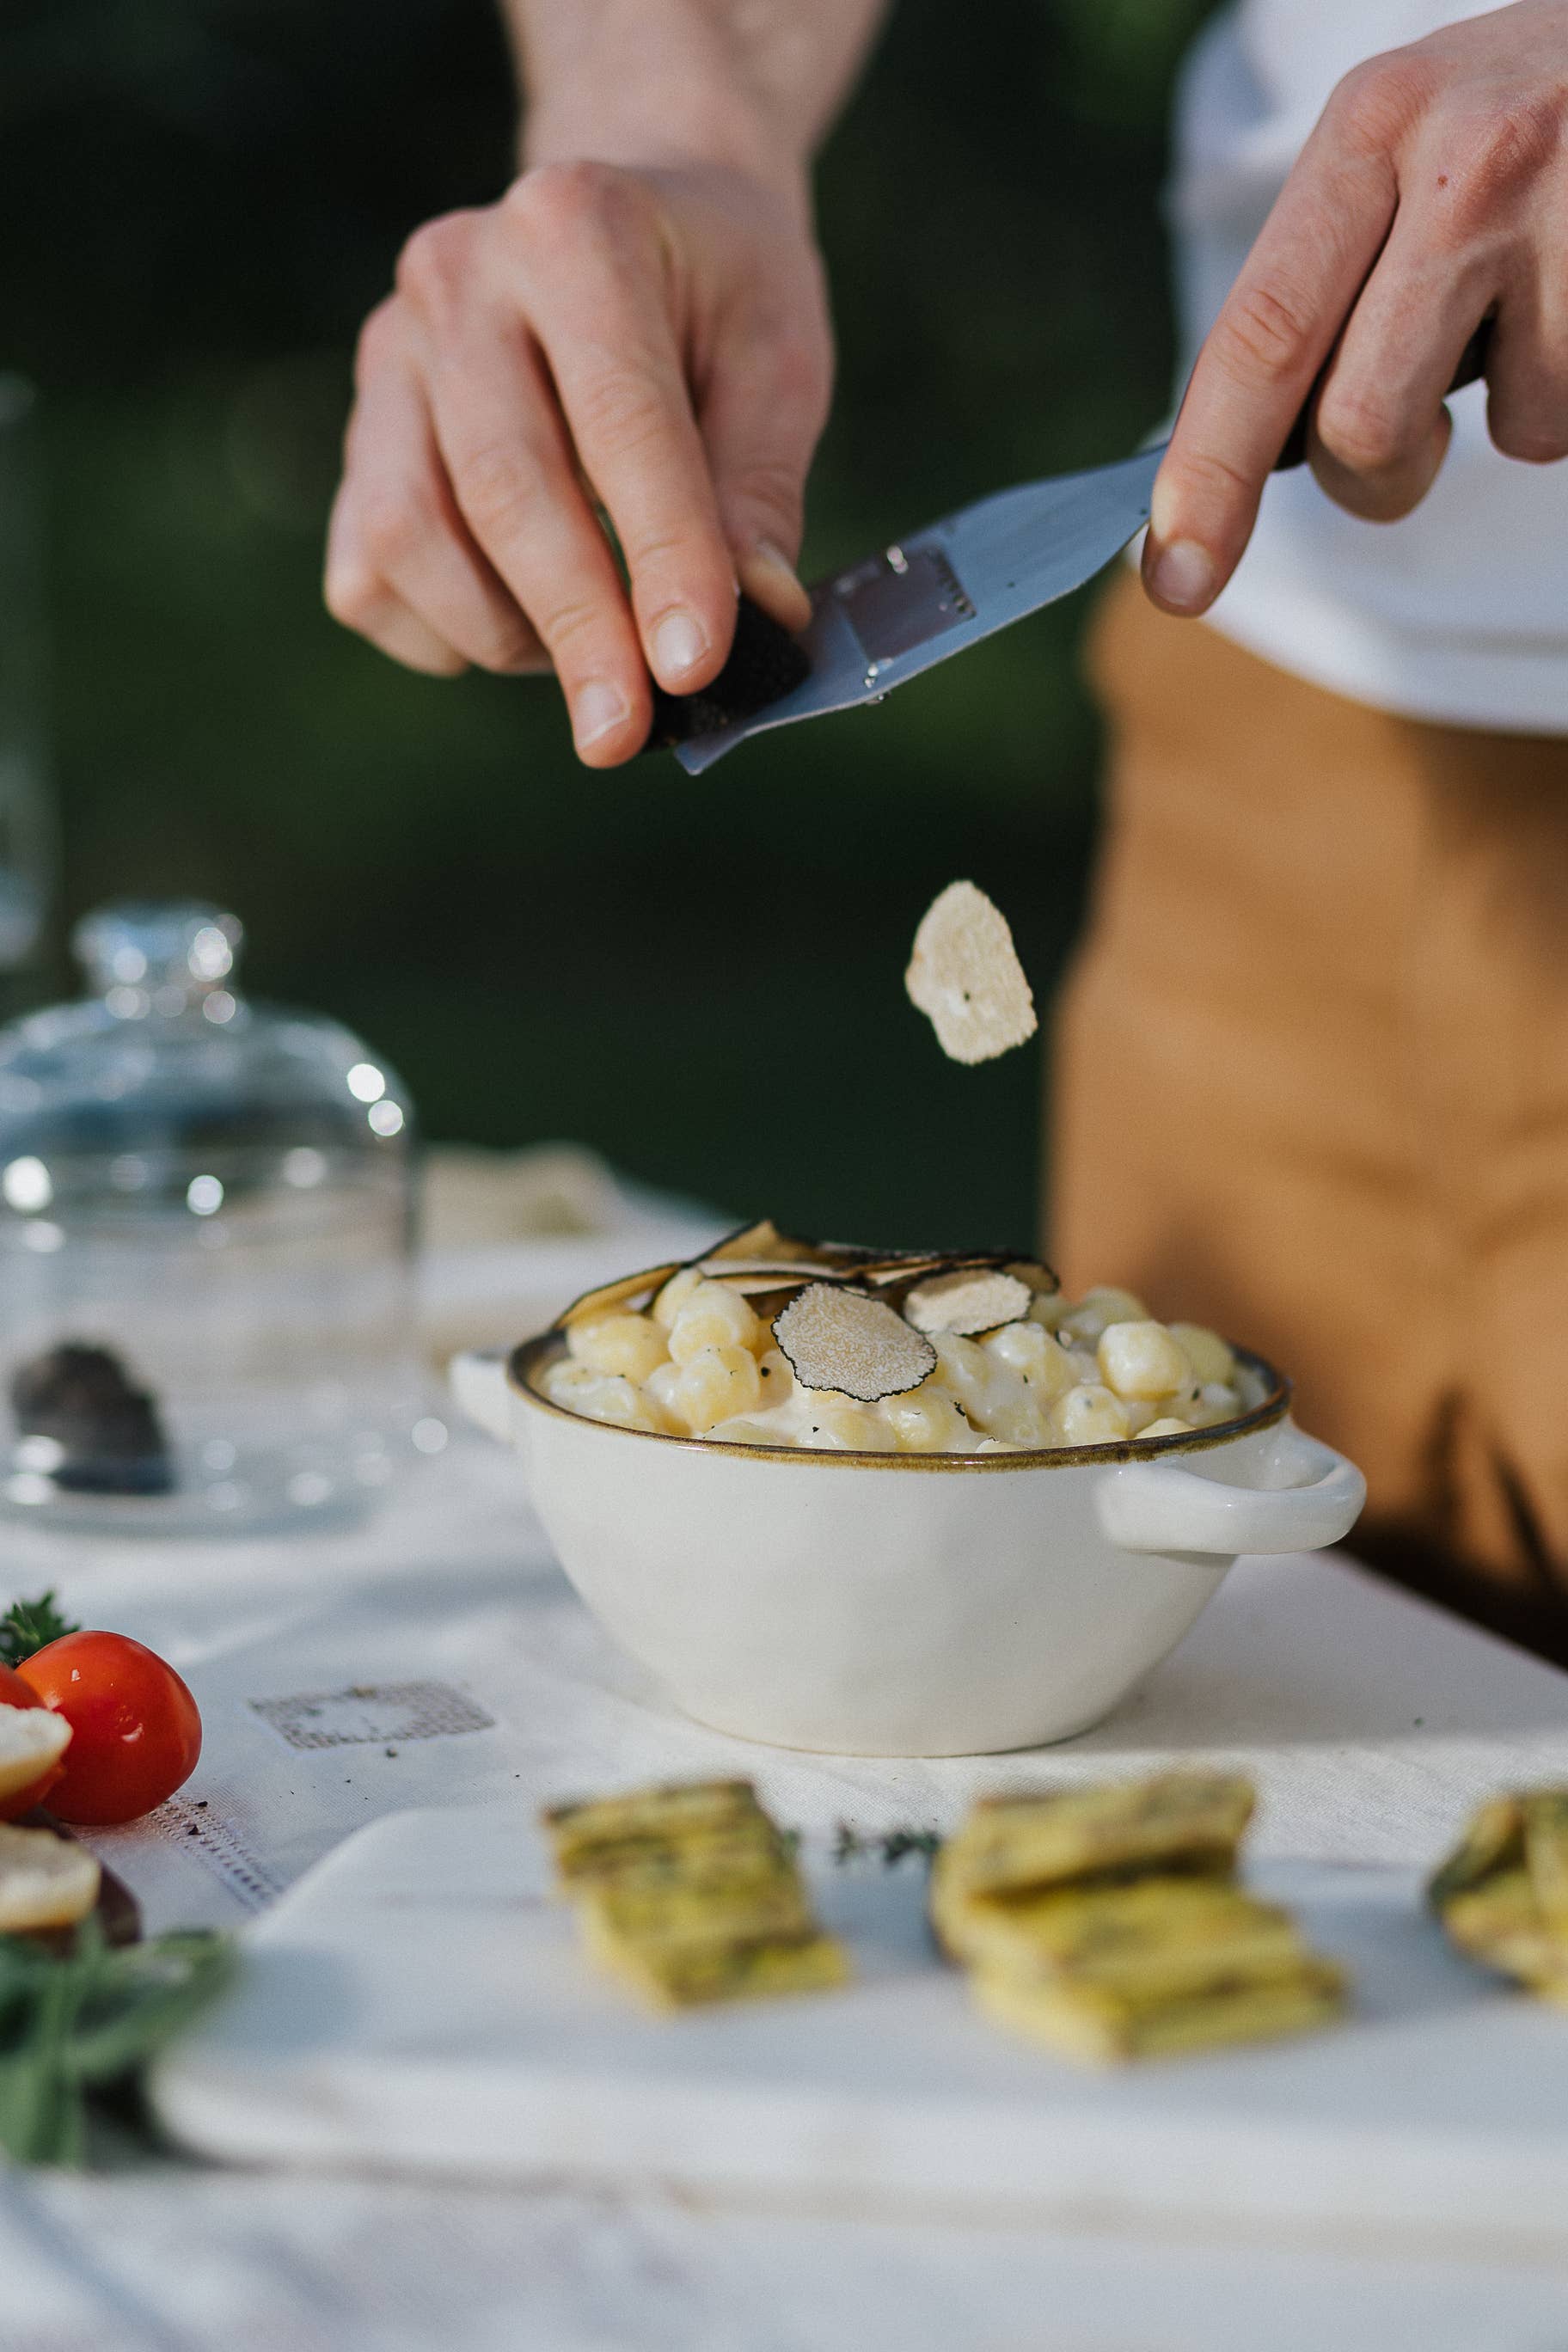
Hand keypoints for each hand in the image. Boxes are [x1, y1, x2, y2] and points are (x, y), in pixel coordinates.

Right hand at [326, 160, 831, 763]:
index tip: (693, 669)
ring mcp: (388, 355)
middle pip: (504, 489)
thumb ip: (758, 490)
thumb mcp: (777, 362)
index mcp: (576, 227)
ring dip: (505, 633)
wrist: (628, 217)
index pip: (619, 423)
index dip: (662, 558)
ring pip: (410, 537)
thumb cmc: (716, 300)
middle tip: (625, 733)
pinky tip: (523, 625)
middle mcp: (457, 275)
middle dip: (575, 630)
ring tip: (595, 654)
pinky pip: (370, 574)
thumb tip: (754, 623)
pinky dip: (444, 634)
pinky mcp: (354, 434)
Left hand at [1145, 0, 1567, 615]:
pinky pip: (1562, 420)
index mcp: (1372, 125)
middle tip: (1398, 458)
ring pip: (1493, 436)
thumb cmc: (1536, 116)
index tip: (1176, 578)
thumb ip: (1332, 271)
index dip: (1209, 474)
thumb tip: (1251, 455)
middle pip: (1359, 422)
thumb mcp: (1418, 143)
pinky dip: (1567, 389)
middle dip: (1368, 479)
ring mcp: (1560, 218)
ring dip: (1507, 408)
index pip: (1261, 334)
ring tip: (1537, 304)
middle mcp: (1462, 162)